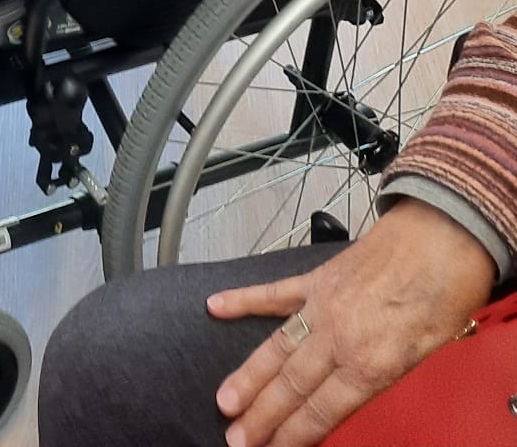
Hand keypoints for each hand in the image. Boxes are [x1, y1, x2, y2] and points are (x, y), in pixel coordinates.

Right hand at [209, 199, 494, 446]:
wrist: (441, 236)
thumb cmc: (445, 296)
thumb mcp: (426, 355)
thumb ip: (384, 376)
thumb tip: (351, 396)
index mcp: (372, 363)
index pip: (322, 410)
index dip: (293, 435)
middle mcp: (340, 336)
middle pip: (292, 384)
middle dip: (262, 416)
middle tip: (236, 439)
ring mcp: (323, 304)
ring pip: (277, 346)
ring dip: (249, 376)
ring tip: (224, 400)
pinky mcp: (318, 277)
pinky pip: (275, 292)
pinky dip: (244, 299)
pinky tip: (216, 306)